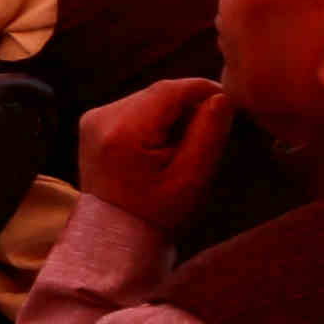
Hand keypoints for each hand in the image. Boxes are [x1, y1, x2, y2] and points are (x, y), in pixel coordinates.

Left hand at [79, 78, 236, 236]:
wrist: (115, 234)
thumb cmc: (158, 213)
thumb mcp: (192, 178)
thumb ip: (208, 134)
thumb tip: (221, 97)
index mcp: (123, 130)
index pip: (169, 90)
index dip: (204, 89)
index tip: (231, 101)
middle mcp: (101, 117)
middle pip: (157, 92)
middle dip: (189, 104)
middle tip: (215, 126)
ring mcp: (93, 119)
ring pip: (147, 99)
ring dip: (173, 112)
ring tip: (189, 141)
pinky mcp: (93, 124)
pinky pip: (134, 109)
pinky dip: (155, 119)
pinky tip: (166, 143)